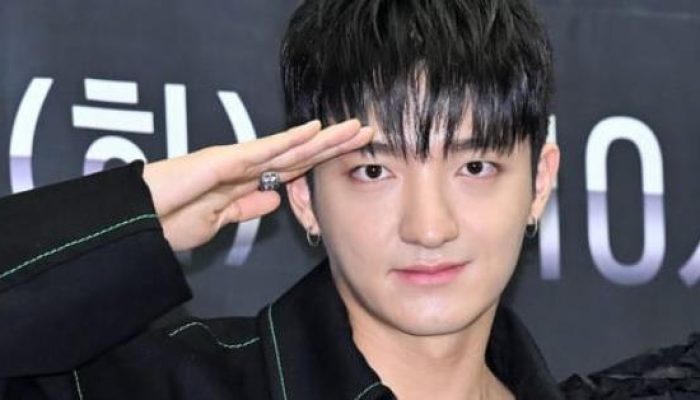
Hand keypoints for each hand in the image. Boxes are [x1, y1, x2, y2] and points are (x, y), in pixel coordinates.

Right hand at [142, 119, 372, 250]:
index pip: (295, 167)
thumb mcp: (218, 221)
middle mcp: (245, 165)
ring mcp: (235, 160)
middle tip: (368, 131)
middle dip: (335, 143)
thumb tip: (276, 199)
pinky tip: (314, 130)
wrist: (135, 223)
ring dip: (323, 137)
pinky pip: (262, 150)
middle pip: (300, 152)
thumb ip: (247, 207)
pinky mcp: (221, 161)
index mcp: (246, 180)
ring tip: (354, 127)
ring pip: (289, 146)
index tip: (353, 153)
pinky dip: (289, 140)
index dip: (325, 159)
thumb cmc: (167, 220)